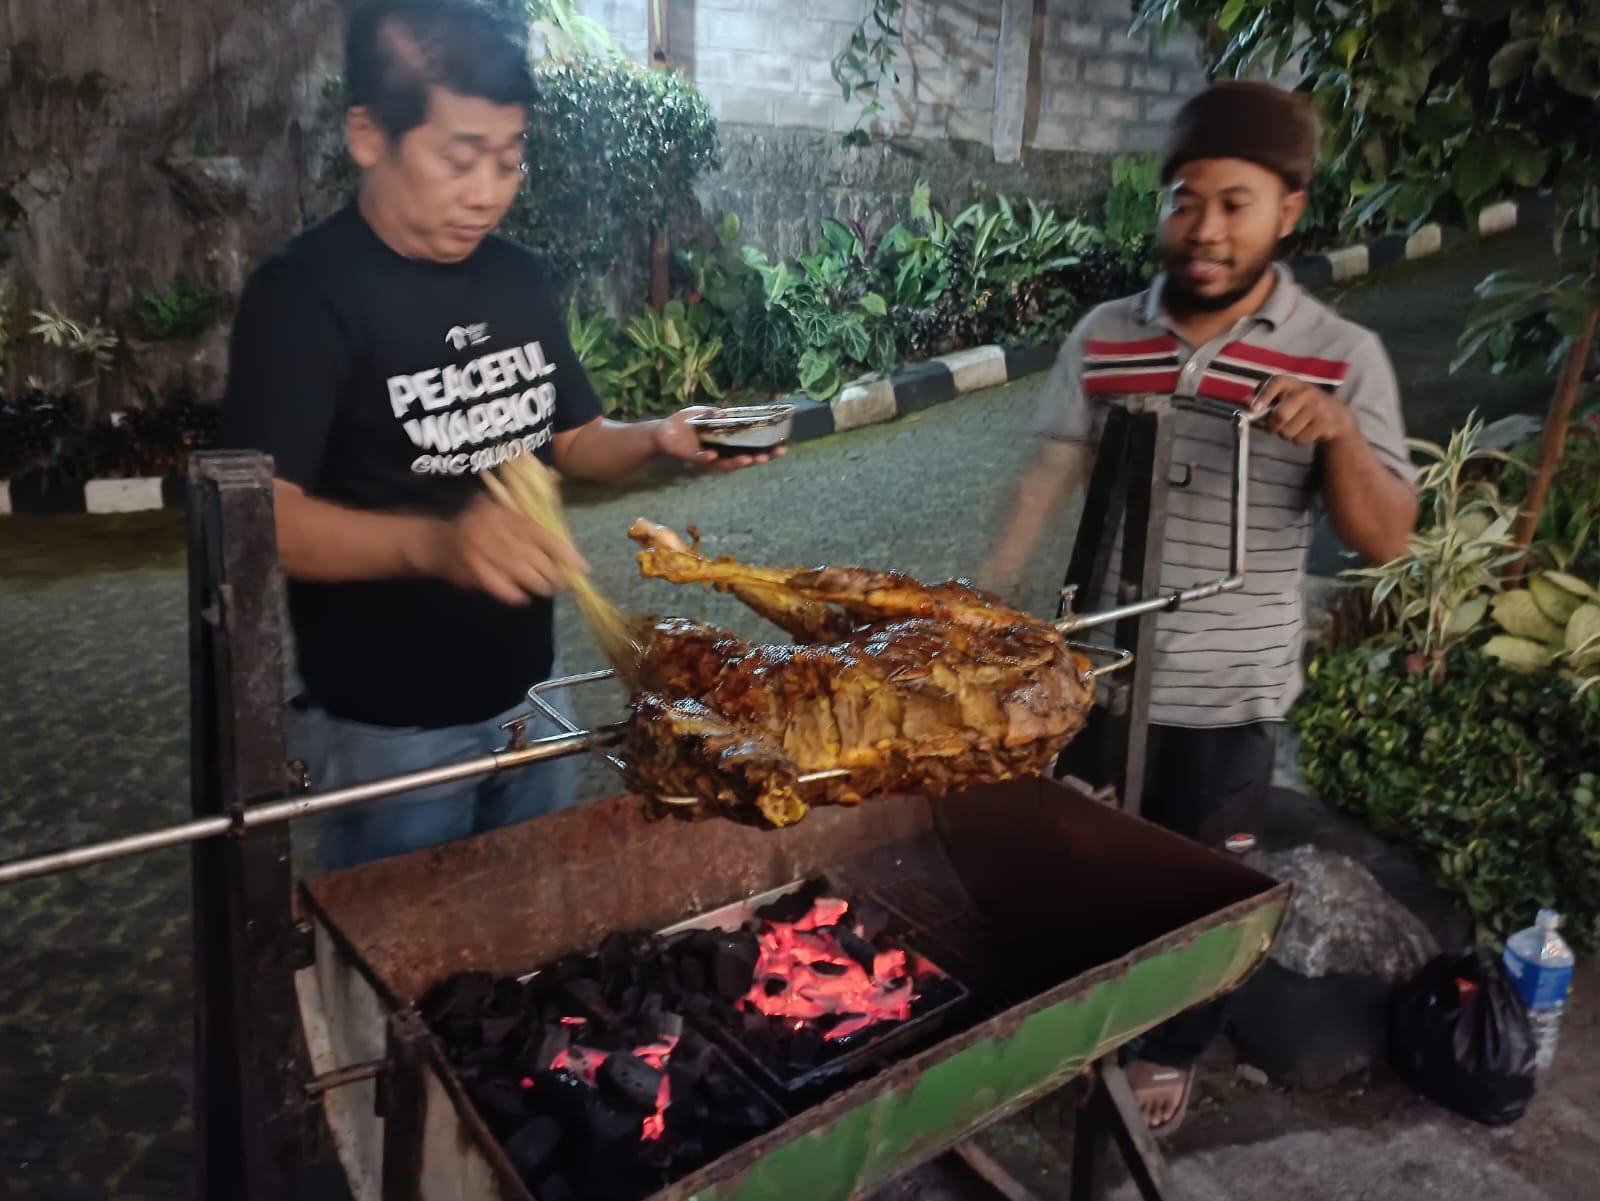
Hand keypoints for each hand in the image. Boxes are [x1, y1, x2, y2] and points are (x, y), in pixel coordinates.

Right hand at [412, 495, 587, 605]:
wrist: (436, 542)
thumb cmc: (477, 529)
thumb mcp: (501, 517)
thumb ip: (527, 530)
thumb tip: (564, 552)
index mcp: (506, 515)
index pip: (542, 534)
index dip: (564, 552)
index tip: (582, 567)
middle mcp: (494, 530)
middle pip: (534, 557)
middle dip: (553, 573)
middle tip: (563, 582)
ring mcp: (481, 550)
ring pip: (521, 572)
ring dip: (538, 585)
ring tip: (546, 589)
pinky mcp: (472, 570)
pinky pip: (501, 587)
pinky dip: (515, 594)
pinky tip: (522, 596)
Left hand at [652, 406, 786, 472]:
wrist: (662, 432)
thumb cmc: (686, 423)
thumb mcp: (705, 412)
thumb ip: (719, 413)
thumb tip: (732, 411)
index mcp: (727, 444)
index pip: (750, 448)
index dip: (766, 450)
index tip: (782, 447)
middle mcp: (721, 454)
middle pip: (744, 460)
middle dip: (759, 459)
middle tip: (772, 455)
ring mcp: (707, 458)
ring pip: (726, 464)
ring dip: (737, 462)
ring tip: (748, 459)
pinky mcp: (692, 458)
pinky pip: (701, 460)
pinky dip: (707, 458)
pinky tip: (713, 455)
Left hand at [1250, 376, 1356, 445]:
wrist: (1336, 415)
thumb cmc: (1303, 404)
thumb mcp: (1288, 394)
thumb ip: (1267, 396)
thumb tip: (1247, 404)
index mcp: (1294, 383)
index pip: (1277, 382)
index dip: (1264, 395)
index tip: (1254, 409)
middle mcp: (1306, 393)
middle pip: (1279, 415)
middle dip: (1272, 426)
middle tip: (1272, 428)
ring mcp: (1317, 409)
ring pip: (1288, 431)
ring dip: (1286, 434)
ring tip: (1295, 426)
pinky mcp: (1324, 424)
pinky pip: (1299, 439)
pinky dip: (1298, 439)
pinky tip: (1307, 431)